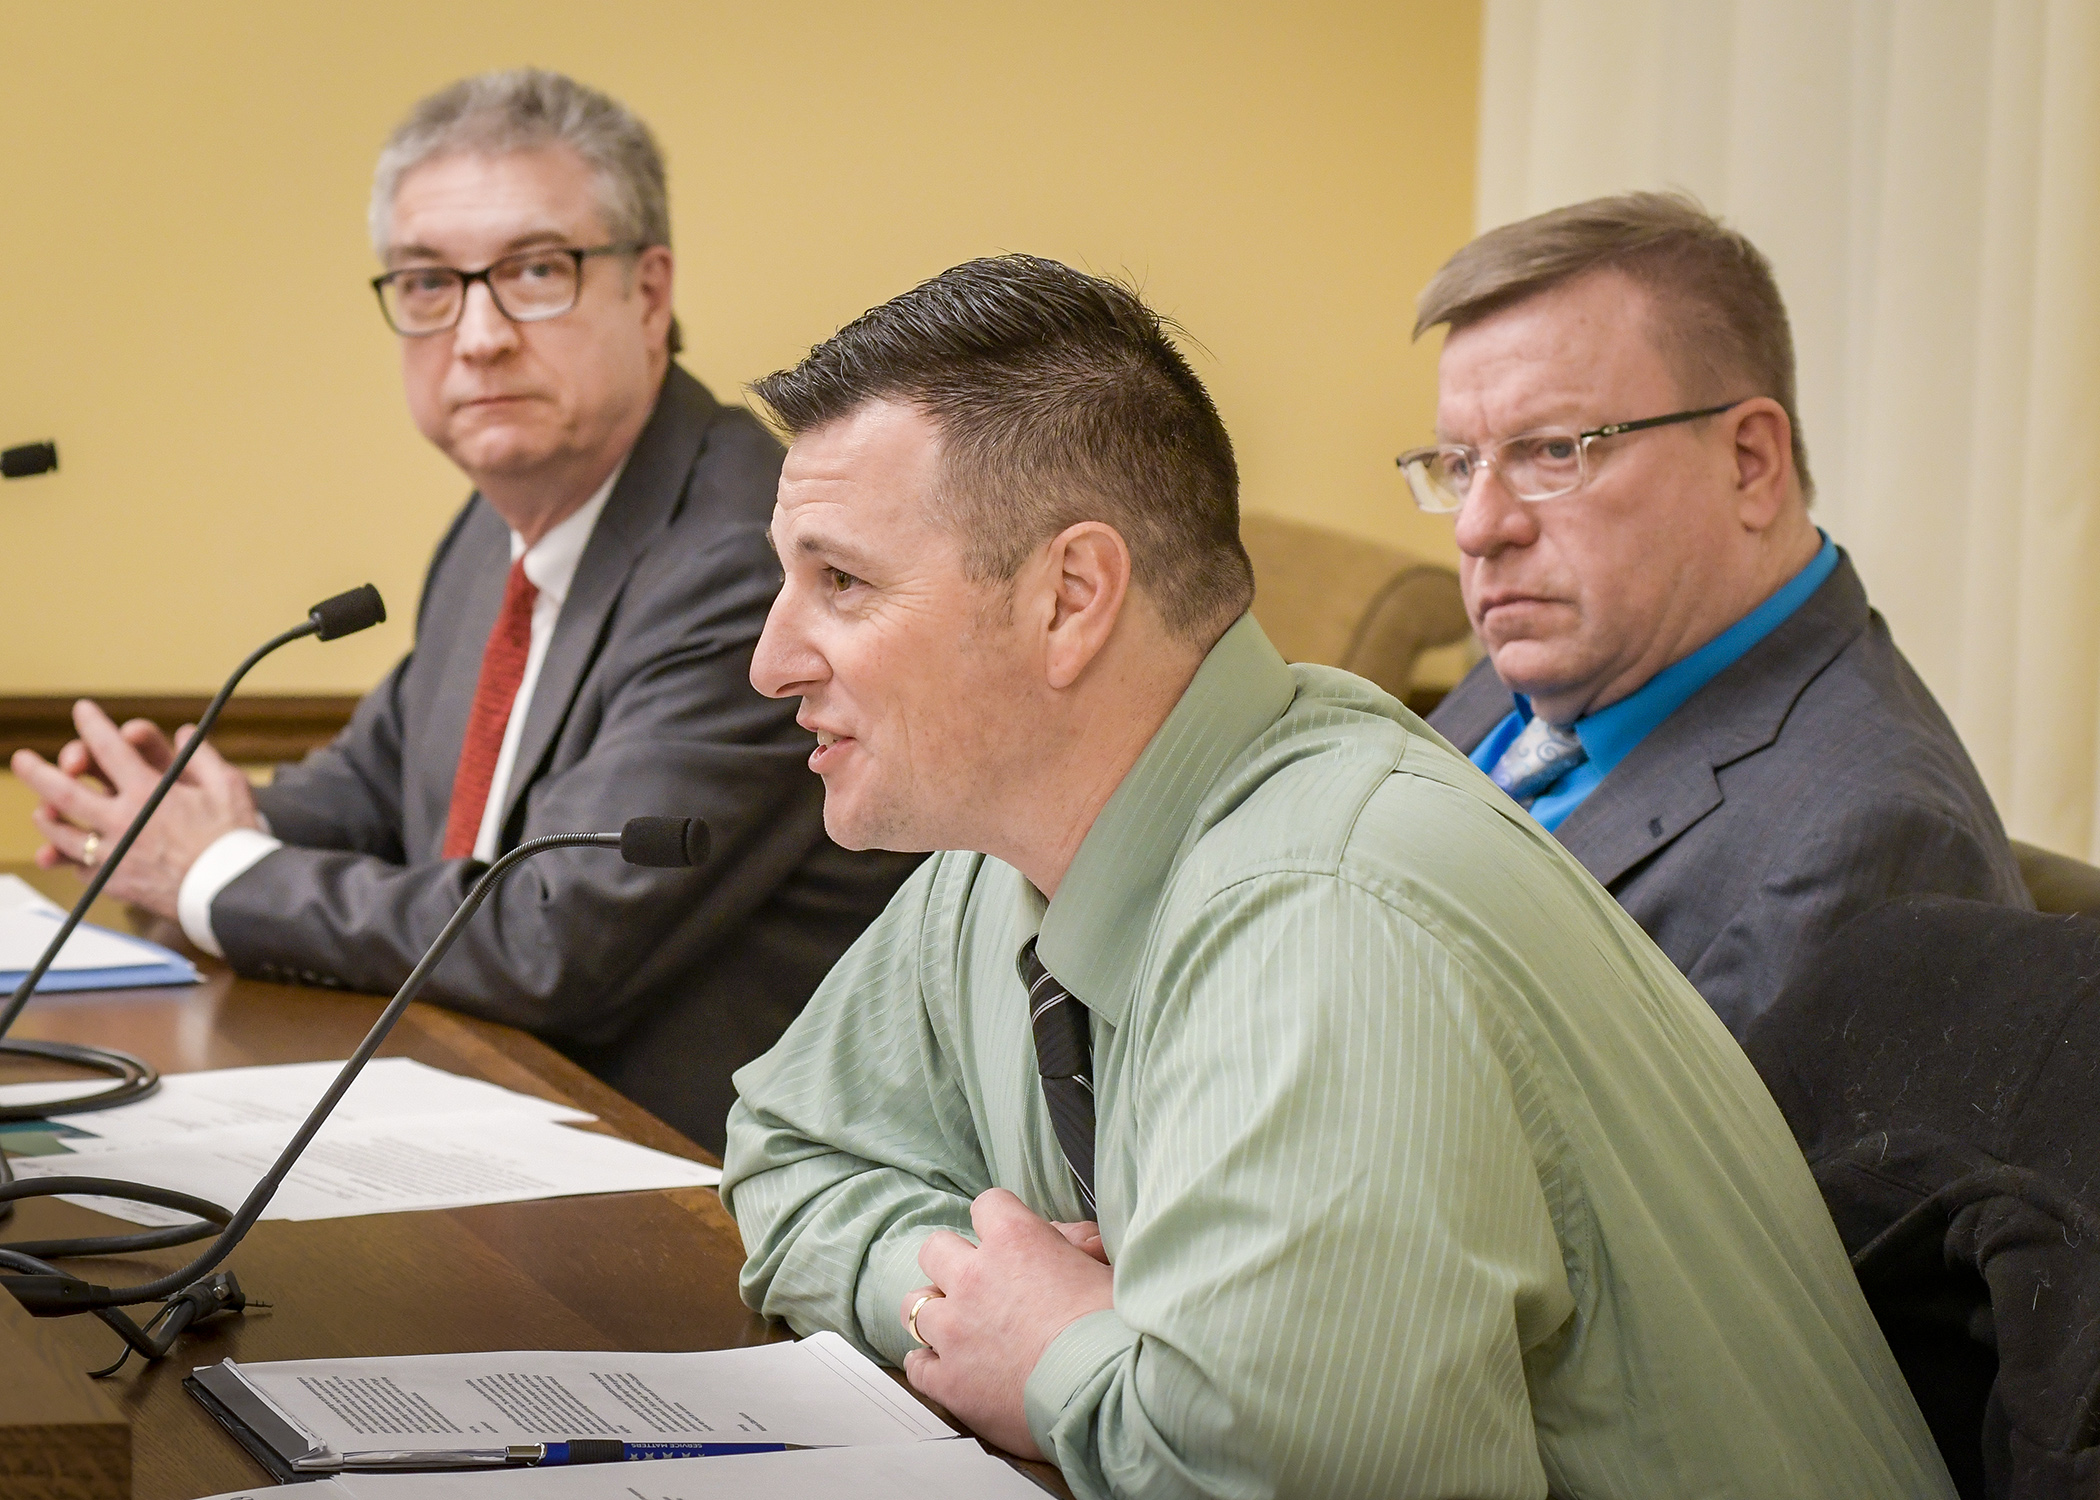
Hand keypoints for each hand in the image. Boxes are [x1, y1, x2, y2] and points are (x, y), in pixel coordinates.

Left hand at [10, 699, 262, 920]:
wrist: (232, 891)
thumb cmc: (235, 839)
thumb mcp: (229, 786)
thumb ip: (202, 755)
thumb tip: (184, 733)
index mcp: (148, 792)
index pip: (109, 747)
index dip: (92, 724)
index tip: (82, 711)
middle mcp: (122, 820)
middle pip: (63, 791)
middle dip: (37, 771)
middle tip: (21, 759)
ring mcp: (113, 853)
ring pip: (62, 832)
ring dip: (47, 818)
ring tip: (42, 811)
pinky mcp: (114, 883)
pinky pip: (82, 867)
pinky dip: (75, 858)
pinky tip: (73, 853)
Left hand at [901, 1189, 1114, 1458]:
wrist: (1107, 1396)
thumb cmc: (1117, 1331)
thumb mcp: (1107, 1272)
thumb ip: (1078, 1248)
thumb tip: (1073, 1240)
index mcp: (1016, 1241)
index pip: (988, 1204)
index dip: (998, 1219)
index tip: (1008, 1239)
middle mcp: (974, 1278)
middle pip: (935, 1248)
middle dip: (952, 1261)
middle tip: (977, 1284)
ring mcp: (954, 1330)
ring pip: (914, 1304)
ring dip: (935, 1312)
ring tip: (958, 1327)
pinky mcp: (948, 1380)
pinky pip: (916, 1364)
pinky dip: (929, 1365)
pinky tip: (949, 1368)